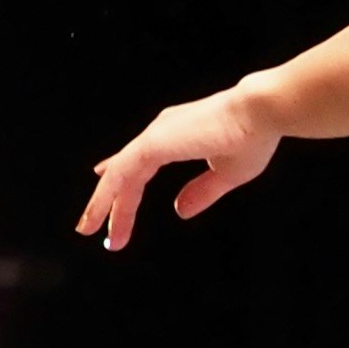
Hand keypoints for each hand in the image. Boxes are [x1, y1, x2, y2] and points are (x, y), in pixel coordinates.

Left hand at [74, 83, 280, 253]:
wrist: (260, 114)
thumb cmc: (252, 137)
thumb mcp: (226, 174)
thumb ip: (202, 192)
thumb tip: (180, 211)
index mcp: (177, 136)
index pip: (139, 160)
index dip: (122, 178)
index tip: (106, 189)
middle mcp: (161, 132)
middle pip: (127, 172)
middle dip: (113, 204)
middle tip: (103, 233)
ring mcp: (155, 136)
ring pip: (118, 174)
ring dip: (102, 203)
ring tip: (88, 229)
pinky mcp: (153, 144)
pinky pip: (121, 173)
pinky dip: (106, 195)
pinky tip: (98, 213)